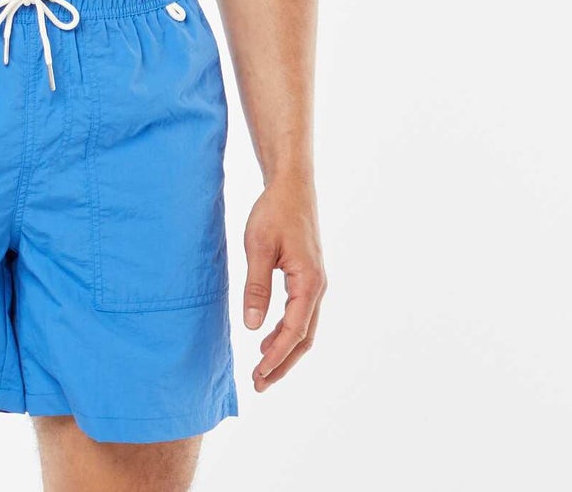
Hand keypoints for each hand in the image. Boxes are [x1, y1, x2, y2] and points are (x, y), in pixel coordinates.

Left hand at [242, 178, 325, 389]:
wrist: (291, 187)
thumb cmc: (274, 212)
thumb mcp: (258, 246)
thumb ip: (256, 287)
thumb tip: (253, 326)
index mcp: (309, 282)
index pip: (294, 331)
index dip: (276, 356)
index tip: (258, 375)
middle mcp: (318, 287)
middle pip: (304, 338)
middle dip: (282, 363)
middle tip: (260, 384)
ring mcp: (315, 283)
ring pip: (304, 328)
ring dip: (284, 350)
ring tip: (262, 369)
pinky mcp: (308, 277)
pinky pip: (301, 314)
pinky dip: (286, 331)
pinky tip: (268, 337)